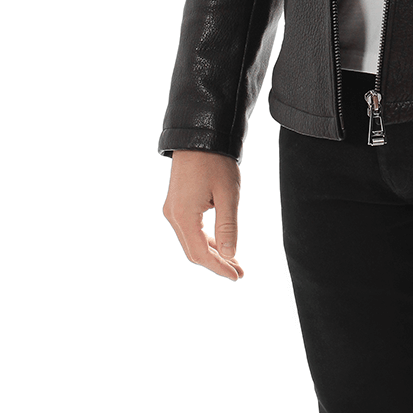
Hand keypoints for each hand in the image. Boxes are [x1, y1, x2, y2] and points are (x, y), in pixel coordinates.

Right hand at [162, 149, 243, 280]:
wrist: (200, 136)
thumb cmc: (216, 162)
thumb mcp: (228, 194)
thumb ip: (228, 226)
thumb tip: (230, 255)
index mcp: (183, 216)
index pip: (200, 254)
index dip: (219, 268)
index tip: (237, 276)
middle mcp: (173, 216)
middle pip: (193, 251)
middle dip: (217, 263)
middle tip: (239, 272)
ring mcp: (172, 209)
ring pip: (191, 241)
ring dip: (213, 252)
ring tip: (235, 261)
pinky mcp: (176, 203)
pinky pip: (190, 229)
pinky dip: (206, 239)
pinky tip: (222, 243)